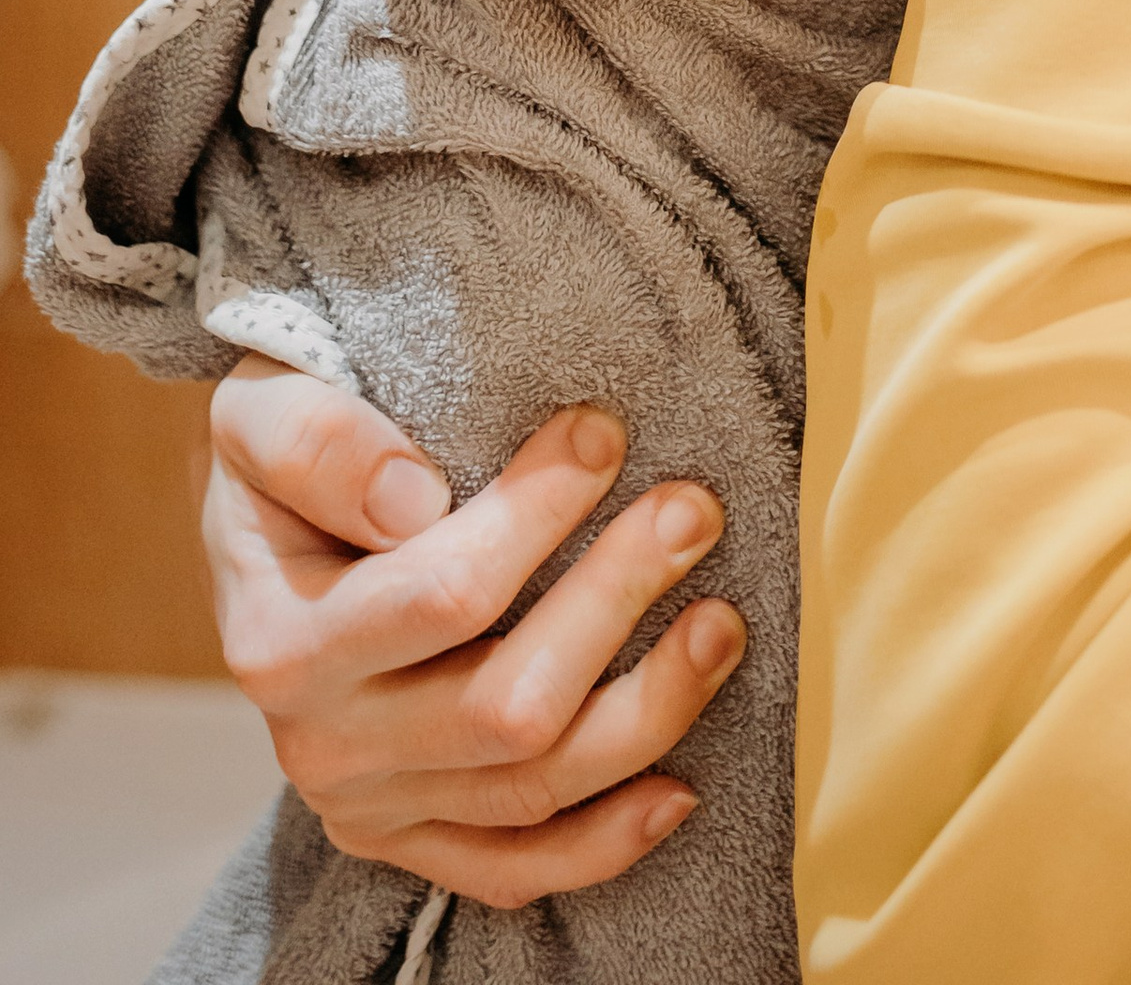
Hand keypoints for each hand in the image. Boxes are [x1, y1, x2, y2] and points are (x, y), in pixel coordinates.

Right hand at [204, 358, 745, 907]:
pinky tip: (680, 790)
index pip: (441, 595)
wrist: (259, 542)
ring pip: (532, 786)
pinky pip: (514, 869)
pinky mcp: (411, 840)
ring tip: (721, 622)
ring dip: (648, 708)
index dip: (539, 514)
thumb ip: (317, 443)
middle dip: (617, 601)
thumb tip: (412, 499)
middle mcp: (321, 744)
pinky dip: (605, 842)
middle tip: (693, 510)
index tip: (605, 433)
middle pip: (505, 706)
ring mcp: (370, 806)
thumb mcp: (259, 412)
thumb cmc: (277, 464)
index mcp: (282, 641)